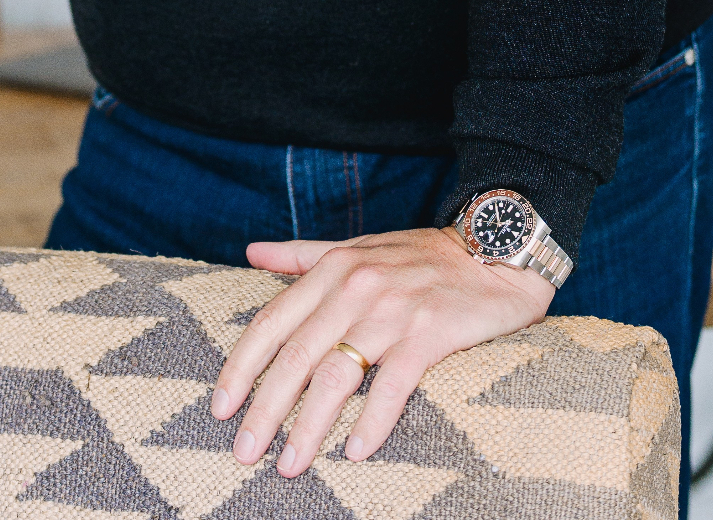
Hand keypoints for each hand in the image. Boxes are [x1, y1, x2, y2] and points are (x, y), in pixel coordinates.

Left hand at [211, 226, 552, 476]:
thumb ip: (302, 255)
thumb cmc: (419, 255)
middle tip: (243, 452)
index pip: (272, 322)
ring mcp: (392, 310)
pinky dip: (373, 422)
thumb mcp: (356, 247)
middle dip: (265, 408)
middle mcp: (355, 287)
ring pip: (337, 375)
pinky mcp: (429, 333)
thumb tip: (251, 253)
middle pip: (296, 356)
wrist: (493, 250)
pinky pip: (393, 385)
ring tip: (289, 465)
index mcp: (331, 268)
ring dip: (309, 425)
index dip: (241, 366)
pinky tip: (354, 452)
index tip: (219, 407)